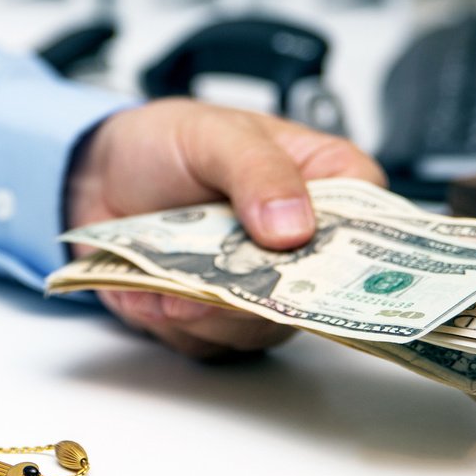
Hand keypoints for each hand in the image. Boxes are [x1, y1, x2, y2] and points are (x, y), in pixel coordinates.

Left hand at [66, 98, 384, 360]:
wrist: (100, 176)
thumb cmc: (168, 144)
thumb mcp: (215, 134)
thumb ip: (257, 169)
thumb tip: (294, 225)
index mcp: (326, 187)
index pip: (375, 228)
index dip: (358, 254)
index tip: (317, 261)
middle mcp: (302, 249)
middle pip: (317, 296)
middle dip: (263, 294)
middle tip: (221, 283)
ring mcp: (259, 290)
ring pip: (259, 330)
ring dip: (208, 312)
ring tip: (167, 284)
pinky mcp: (213, 320)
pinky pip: (206, 342)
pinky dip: (170, 319)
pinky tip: (145, 291)